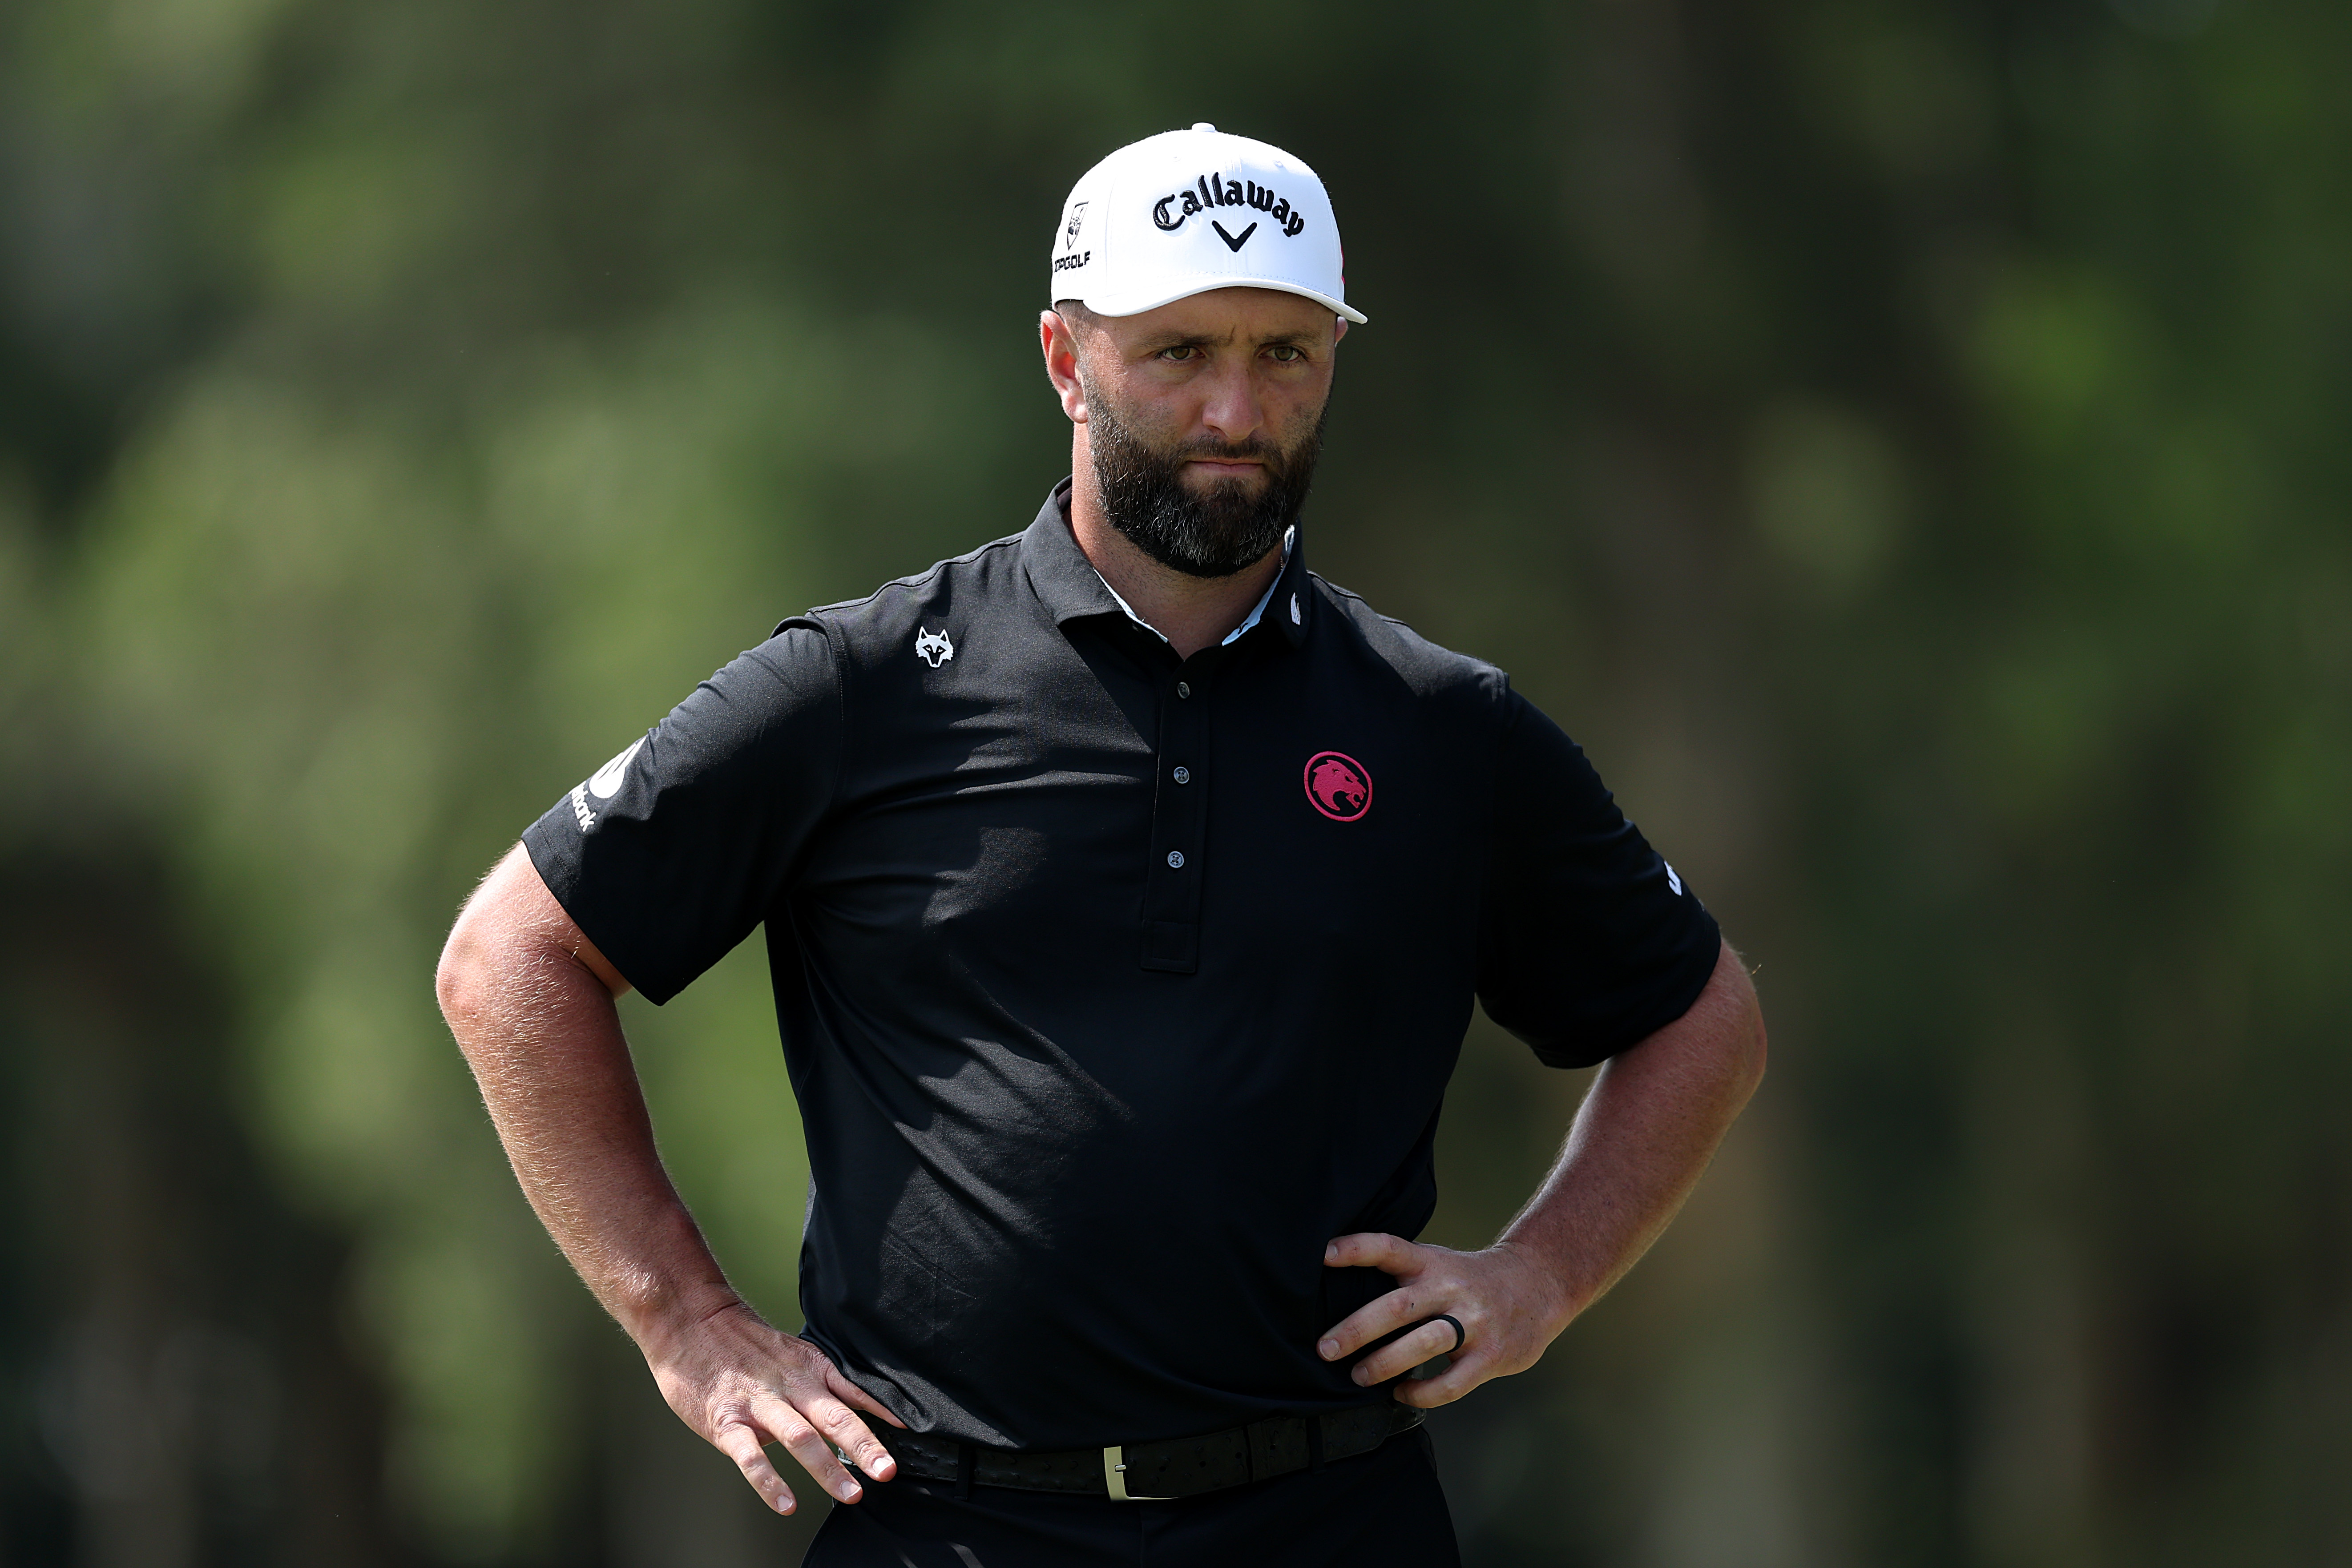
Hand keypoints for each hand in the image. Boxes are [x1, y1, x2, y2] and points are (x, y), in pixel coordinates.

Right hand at [646, 1299, 905, 1513]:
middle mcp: (789, 1385)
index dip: (881, 1412)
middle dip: (865, 1446)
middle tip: (887, 1471)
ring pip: (800, 1438)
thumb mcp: (791, 1353)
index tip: (907, 1433)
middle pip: (834, 1417)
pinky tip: (786, 1503)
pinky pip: (751, 1456)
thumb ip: (818, 1382)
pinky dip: (770, 1482)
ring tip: (851, 1493)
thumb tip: (853, 1410)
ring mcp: (758, 1404)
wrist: (690, 1322)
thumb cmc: (741, 1344)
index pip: (852, 1392)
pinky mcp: (726, 1421)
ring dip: (828, 1468)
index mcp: (808, 1368)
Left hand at [1317, 1233, 1572, 1408]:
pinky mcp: (1490, 1355)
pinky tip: (1401, 1394)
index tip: (1324, 1254)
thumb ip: (1402, 1276)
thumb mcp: (1438, 1262)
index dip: (1357, 1248)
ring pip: (1423, 1344)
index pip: (1389, 1247)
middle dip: (1357, 1329)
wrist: (1538, 1284)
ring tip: (1358, 1376)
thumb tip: (1341, 1299)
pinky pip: (1450, 1382)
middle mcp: (1450, 1288)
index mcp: (1431, 1262)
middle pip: (1398, 1306)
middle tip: (1325, 1348)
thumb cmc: (1470, 1279)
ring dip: (1384, 1364)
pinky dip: (1420, 1393)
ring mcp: (1473, 1322)